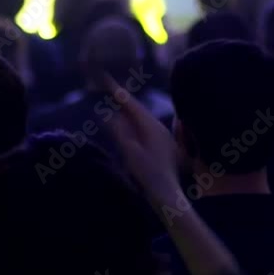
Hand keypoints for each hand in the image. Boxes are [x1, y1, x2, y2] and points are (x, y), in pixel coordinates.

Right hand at [103, 74, 178, 198]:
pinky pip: (144, 127)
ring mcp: (161, 137)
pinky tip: (127, 122)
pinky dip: (132, 121)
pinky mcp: (161, 146)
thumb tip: (106, 114)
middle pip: (137, 108)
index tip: (105, 79)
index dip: (117, 92)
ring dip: (127, 109)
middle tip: (107, 85)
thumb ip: (119, 131)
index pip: (131, 104)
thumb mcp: (130, 152)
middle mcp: (158, 128)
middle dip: (122, 98)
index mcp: (151, 127)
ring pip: (141, 118)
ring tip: (115, 100)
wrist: (168, 195)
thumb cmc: (148, 175)